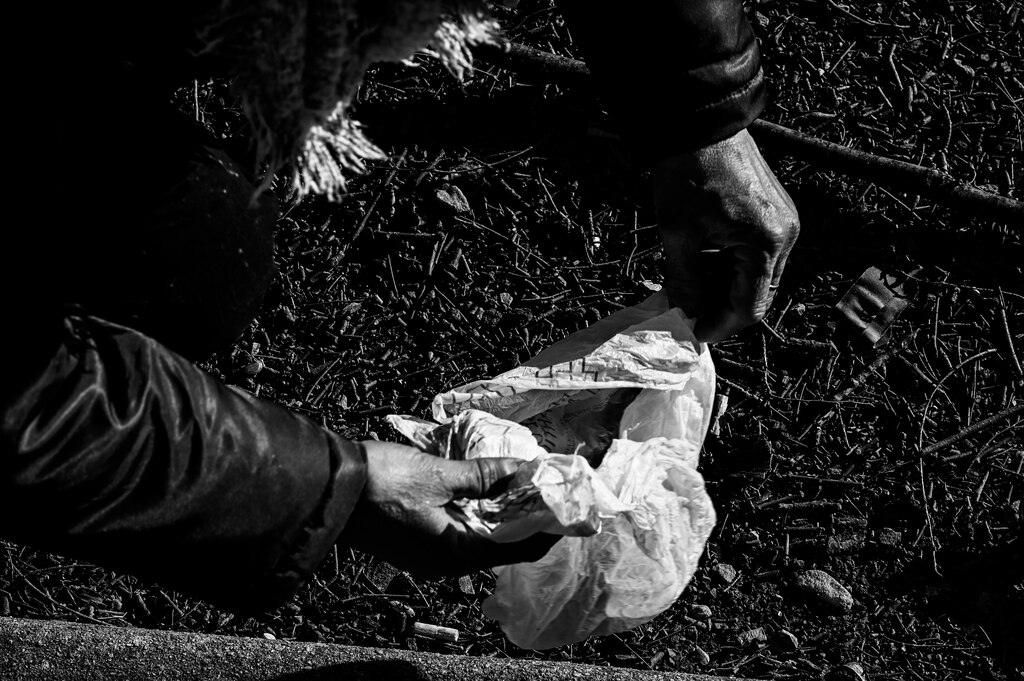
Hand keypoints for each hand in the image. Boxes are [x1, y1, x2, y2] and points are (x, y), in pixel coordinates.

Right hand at [341, 441, 555, 576]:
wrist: (326, 489)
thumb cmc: (381, 482)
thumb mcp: (438, 474)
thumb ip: (482, 475)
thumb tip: (522, 470)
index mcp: (455, 553)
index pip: (516, 549)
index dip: (544, 529)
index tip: (566, 509)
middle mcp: (444, 564)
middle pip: (499, 547)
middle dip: (525, 520)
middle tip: (546, 492)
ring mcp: (428, 556)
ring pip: (478, 541)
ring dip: (500, 517)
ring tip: (522, 489)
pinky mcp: (415, 544)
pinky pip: (457, 535)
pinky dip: (476, 517)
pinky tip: (486, 493)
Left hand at [653, 129, 799, 342]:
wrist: (702, 124)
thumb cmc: (688, 173)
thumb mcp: (679, 233)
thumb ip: (685, 281)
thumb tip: (686, 313)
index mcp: (765, 243)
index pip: (750, 306)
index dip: (720, 325)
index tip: (694, 332)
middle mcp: (786, 236)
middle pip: (760, 294)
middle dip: (724, 309)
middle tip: (690, 313)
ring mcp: (786, 223)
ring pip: (760, 277)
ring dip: (728, 288)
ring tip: (693, 289)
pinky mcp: (778, 213)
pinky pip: (760, 255)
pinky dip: (735, 267)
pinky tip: (707, 267)